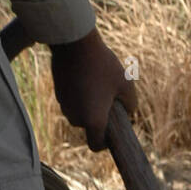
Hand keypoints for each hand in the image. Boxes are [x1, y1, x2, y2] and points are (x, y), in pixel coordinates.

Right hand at [50, 28, 137, 151]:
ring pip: (80, 112)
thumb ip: (131, 103)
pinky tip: (88, 76)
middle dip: (99, 117)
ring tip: (100, 84)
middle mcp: (75, 116)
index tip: (114, 129)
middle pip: (89, 126)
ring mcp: (64, 105)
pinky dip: (80, 95)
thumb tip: (129, 112)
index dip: (106, 143)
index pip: (96, 145)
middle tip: (111, 99)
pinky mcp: (58, 92)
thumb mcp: (125, 83)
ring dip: (89, 105)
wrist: (74, 44)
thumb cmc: (103, 65)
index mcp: (93, 120)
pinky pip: (72, 101)